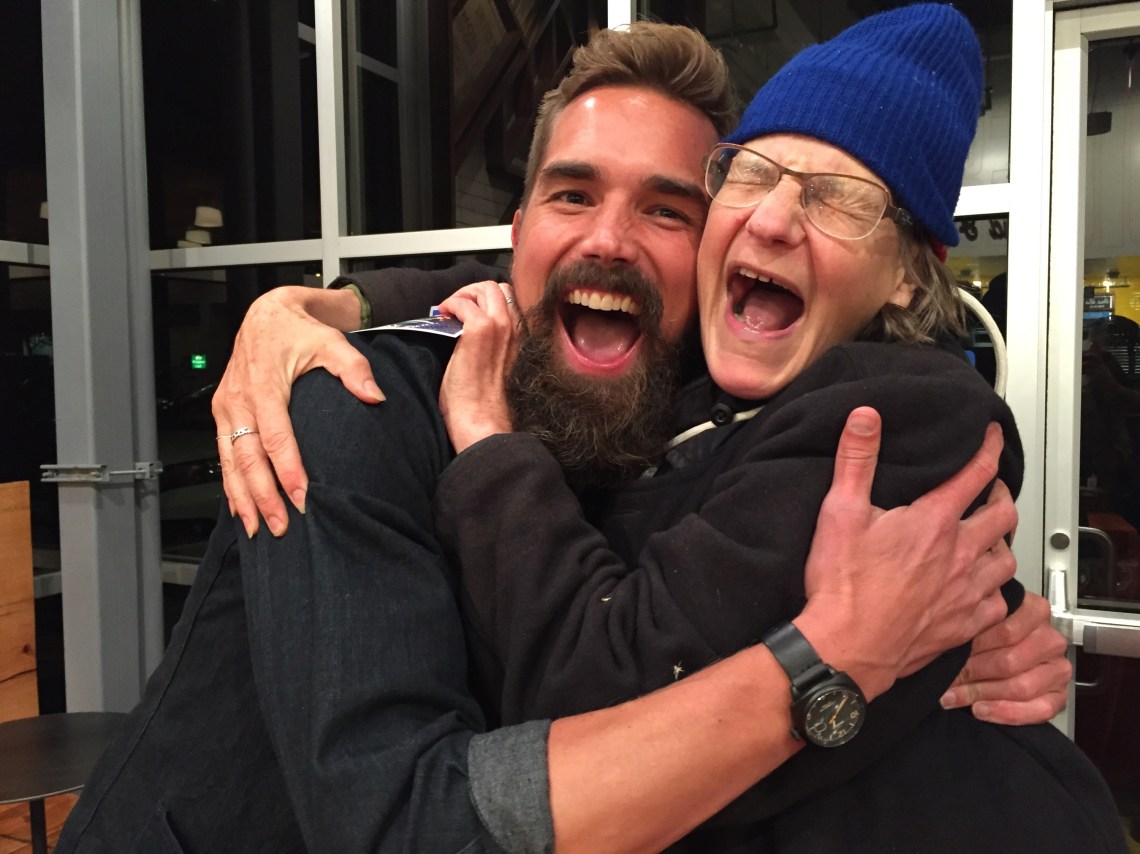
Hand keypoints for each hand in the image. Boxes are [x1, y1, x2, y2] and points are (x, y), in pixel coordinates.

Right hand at [212, 285, 380, 536]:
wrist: (267, 314)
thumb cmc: (298, 330)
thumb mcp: (330, 341)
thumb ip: (353, 368)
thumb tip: (375, 394)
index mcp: (264, 385)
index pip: (276, 436)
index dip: (288, 470)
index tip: (302, 497)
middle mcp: (239, 399)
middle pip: (249, 457)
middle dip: (263, 495)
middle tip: (280, 526)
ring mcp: (227, 408)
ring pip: (230, 461)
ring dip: (243, 497)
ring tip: (258, 527)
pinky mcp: (224, 413)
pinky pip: (223, 454)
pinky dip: (231, 484)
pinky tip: (240, 507)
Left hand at [438, 281, 517, 452]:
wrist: (482, 420)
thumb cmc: (486, 403)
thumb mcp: (500, 368)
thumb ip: (496, 346)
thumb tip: (472, 330)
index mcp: (524, 337)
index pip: (511, 299)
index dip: (486, 301)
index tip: (469, 312)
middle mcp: (517, 327)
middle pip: (497, 287)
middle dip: (473, 292)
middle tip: (456, 309)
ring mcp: (499, 326)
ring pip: (483, 288)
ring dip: (462, 296)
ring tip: (449, 313)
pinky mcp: (478, 330)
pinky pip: (463, 302)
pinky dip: (450, 305)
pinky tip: (444, 319)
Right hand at [796, 407, 1016, 700]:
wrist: (847, 648)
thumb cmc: (843, 586)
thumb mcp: (840, 512)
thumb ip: (856, 461)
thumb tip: (866, 418)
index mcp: (933, 522)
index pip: (976, 474)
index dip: (989, 449)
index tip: (993, 437)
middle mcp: (960, 554)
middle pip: (1003, 515)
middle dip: (1001, 495)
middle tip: (990, 489)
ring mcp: (967, 591)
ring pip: (1007, 558)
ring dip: (1001, 542)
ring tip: (988, 537)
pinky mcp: (966, 625)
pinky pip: (999, 602)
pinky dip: (995, 590)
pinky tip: (980, 587)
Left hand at [941, 591, 1070, 723]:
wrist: (1002, 656)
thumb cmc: (986, 636)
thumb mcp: (979, 623)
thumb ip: (970, 625)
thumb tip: (946, 638)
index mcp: (1035, 611)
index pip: (1007, 632)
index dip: (974, 647)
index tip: (948, 654)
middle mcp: (1051, 639)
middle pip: (1010, 661)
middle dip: (973, 673)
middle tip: (947, 679)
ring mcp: (1058, 668)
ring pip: (1021, 687)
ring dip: (982, 694)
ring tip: (954, 695)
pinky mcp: (1060, 694)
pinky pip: (1039, 709)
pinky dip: (1006, 713)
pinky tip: (980, 709)